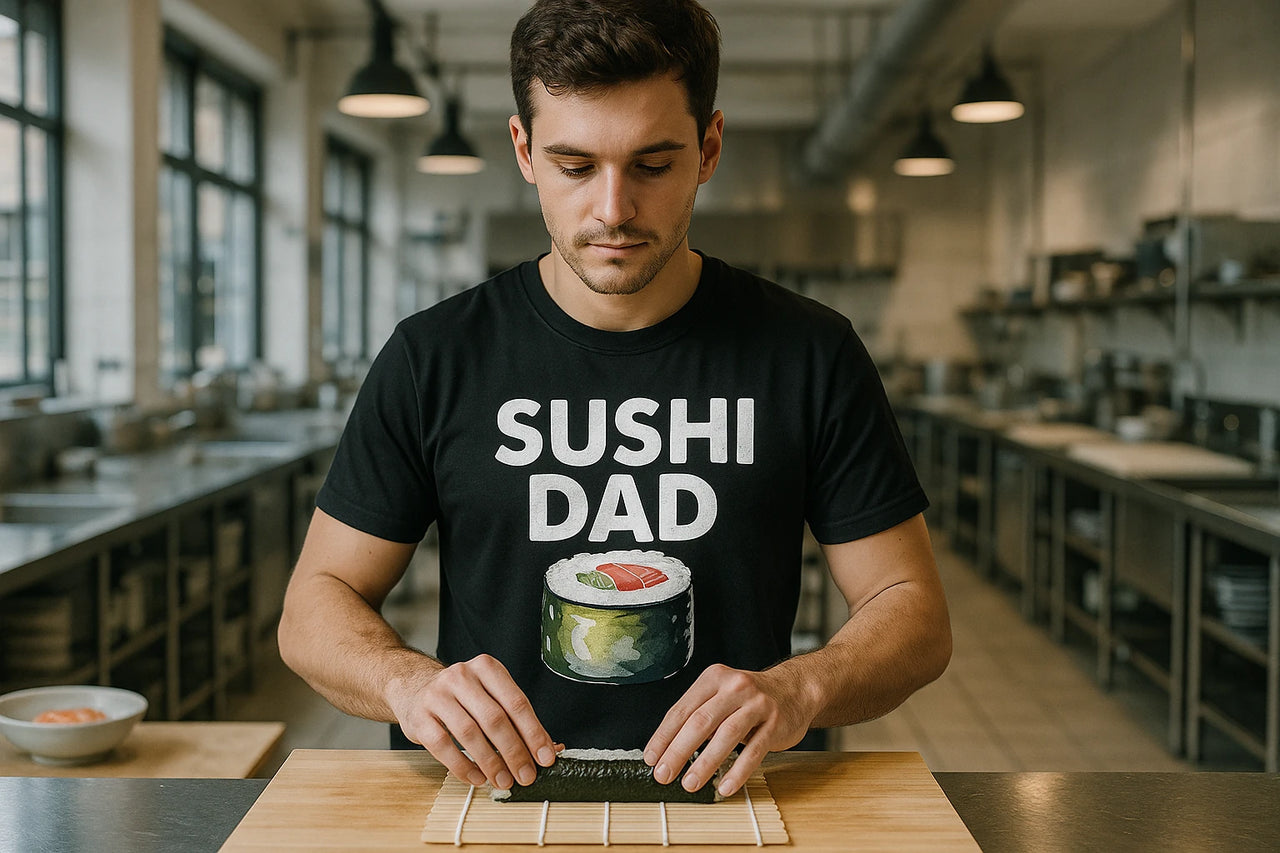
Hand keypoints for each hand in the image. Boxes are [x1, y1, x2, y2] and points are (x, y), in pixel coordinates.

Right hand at [387, 653, 557, 789]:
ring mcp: (437, 695)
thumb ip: (518, 720)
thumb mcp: (491, 697)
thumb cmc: (463, 697)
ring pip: (469, 733)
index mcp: (487, 668)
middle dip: (514, 752)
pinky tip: (477, 778)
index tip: (546, 757)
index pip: (516, 702)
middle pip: (494, 718)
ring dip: (490, 763)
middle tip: (526, 775)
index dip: (534, 732)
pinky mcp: (420, 716)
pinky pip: (443, 745)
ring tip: (503, 781)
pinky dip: (463, 766)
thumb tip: (552, 748)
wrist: (414, 688)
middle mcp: (462, 676)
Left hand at [643, 664, 816, 797]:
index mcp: (714, 678)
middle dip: (678, 751)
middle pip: (700, 722)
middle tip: (663, 775)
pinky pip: (754, 751)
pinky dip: (738, 771)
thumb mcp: (721, 695)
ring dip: (705, 763)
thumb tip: (667, 749)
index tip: (651, 758)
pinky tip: (725, 786)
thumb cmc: (749, 698)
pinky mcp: (775, 723)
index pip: (682, 709)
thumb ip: (699, 714)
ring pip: (726, 735)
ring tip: (690, 784)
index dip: (664, 736)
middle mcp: (735, 687)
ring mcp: (757, 704)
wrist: (796, 689)